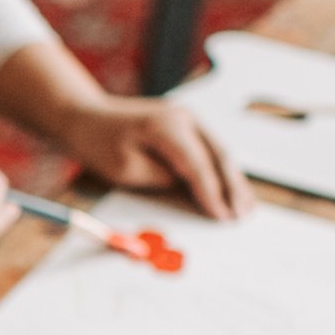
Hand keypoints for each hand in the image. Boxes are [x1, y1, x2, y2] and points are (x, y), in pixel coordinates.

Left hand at [43, 94, 251, 220]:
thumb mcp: (125, 169)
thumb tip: (193, 189)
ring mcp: (188, 119)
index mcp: (167, 126)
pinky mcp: (187, 126)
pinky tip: (234, 190)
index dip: (212, 194)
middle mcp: (184, 117)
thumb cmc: (99, 144)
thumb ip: (162, 178)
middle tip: (243, 217)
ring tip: (248, 208)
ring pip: (220, 153)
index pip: (198, 165)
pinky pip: (210, 150)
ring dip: (234, 181)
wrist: (86, 118)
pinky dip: (223, 171)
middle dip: (232, 189)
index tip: (223, 217)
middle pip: (218, 157)